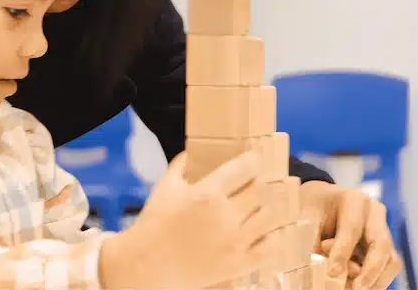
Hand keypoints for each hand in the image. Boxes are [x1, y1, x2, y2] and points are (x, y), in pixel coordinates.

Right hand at [100, 150, 277, 289]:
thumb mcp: (164, 187)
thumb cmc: (154, 222)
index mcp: (208, 193)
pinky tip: (260, 233)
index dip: (252, 160)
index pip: (244, 169)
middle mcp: (226, 216)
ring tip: (254, 208)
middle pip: (259, 191)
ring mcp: (235, 242)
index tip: (252, 159)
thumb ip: (180, 166)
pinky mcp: (238, 264)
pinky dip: (269, 238)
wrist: (148, 264)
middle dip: (255, 184)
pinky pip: (269, 248)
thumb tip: (191, 153)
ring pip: (268, 217)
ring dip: (263, 209)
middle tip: (249, 184)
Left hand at [300, 181, 401, 289]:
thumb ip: (313, 239)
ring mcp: (383, 229)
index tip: (332, 272)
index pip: (352, 229)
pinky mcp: (385, 246)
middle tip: (355, 289)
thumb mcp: (306, 217)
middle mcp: (374, 213)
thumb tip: (321, 266)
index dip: (342, 252)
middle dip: (370, 271)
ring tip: (355, 289)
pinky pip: (387, 267)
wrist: (321, 202)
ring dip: (376, 279)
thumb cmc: (312, 208)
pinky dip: (375, 280)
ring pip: (391, 260)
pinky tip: (358, 286)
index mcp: (353, 200)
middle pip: (381, 244)